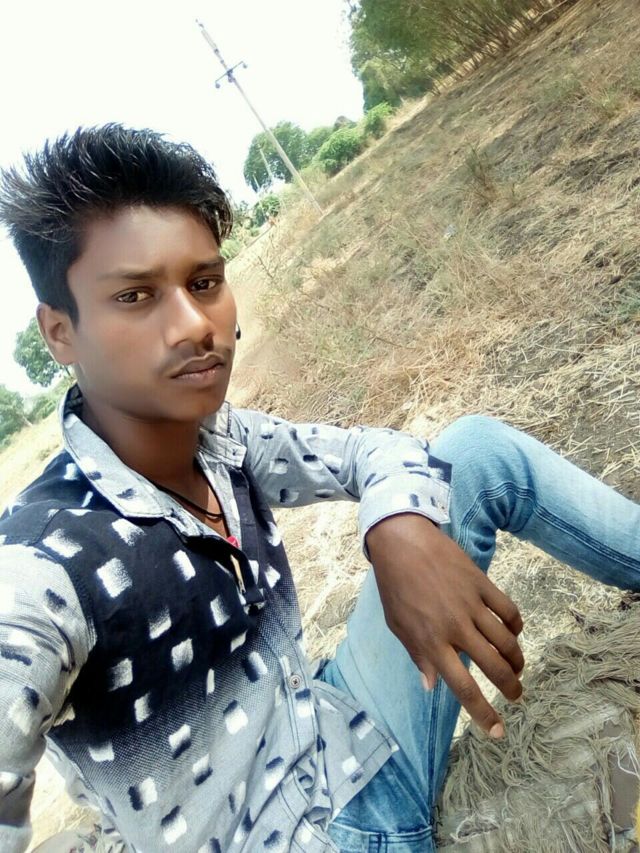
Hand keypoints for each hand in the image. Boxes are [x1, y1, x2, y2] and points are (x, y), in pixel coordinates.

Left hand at [365, 513, 523, 736]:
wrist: (403, 543)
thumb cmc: (395, 586)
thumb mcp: (398, 626)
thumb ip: (418, 656)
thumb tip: (432, 686)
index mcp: (431, 642)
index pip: (463, 688)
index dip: (483, 714)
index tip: (498, 731)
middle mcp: (455, 628)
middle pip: (494, 667)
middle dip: (510, 688)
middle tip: (515, 694)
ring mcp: (471, 605)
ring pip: (507, 642)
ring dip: (517, 660)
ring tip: (517, 668)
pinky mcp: (482, 584)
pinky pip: (508, 611)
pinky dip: (516, 626)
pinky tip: (514, 633)